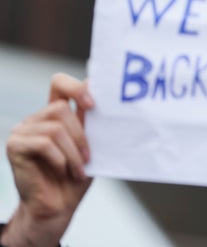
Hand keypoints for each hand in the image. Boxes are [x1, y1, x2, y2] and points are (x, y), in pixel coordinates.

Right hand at [1, 73, 94, 246]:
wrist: (58, 207)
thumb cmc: (76, 177)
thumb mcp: (90, 146)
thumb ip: (92, 123)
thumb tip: (106, 96)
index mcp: (55, 114)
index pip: (60, 84)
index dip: (76, 87)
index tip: (93, 104)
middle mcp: (37, 118)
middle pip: (60, 108)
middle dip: (80, 136)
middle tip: (88, 158)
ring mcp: (23, 130)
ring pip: (55, 128)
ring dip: (73, 152)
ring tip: (78, 170)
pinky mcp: (15, 146)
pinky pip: (44, 144)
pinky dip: (60, 159)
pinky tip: (62, 171)